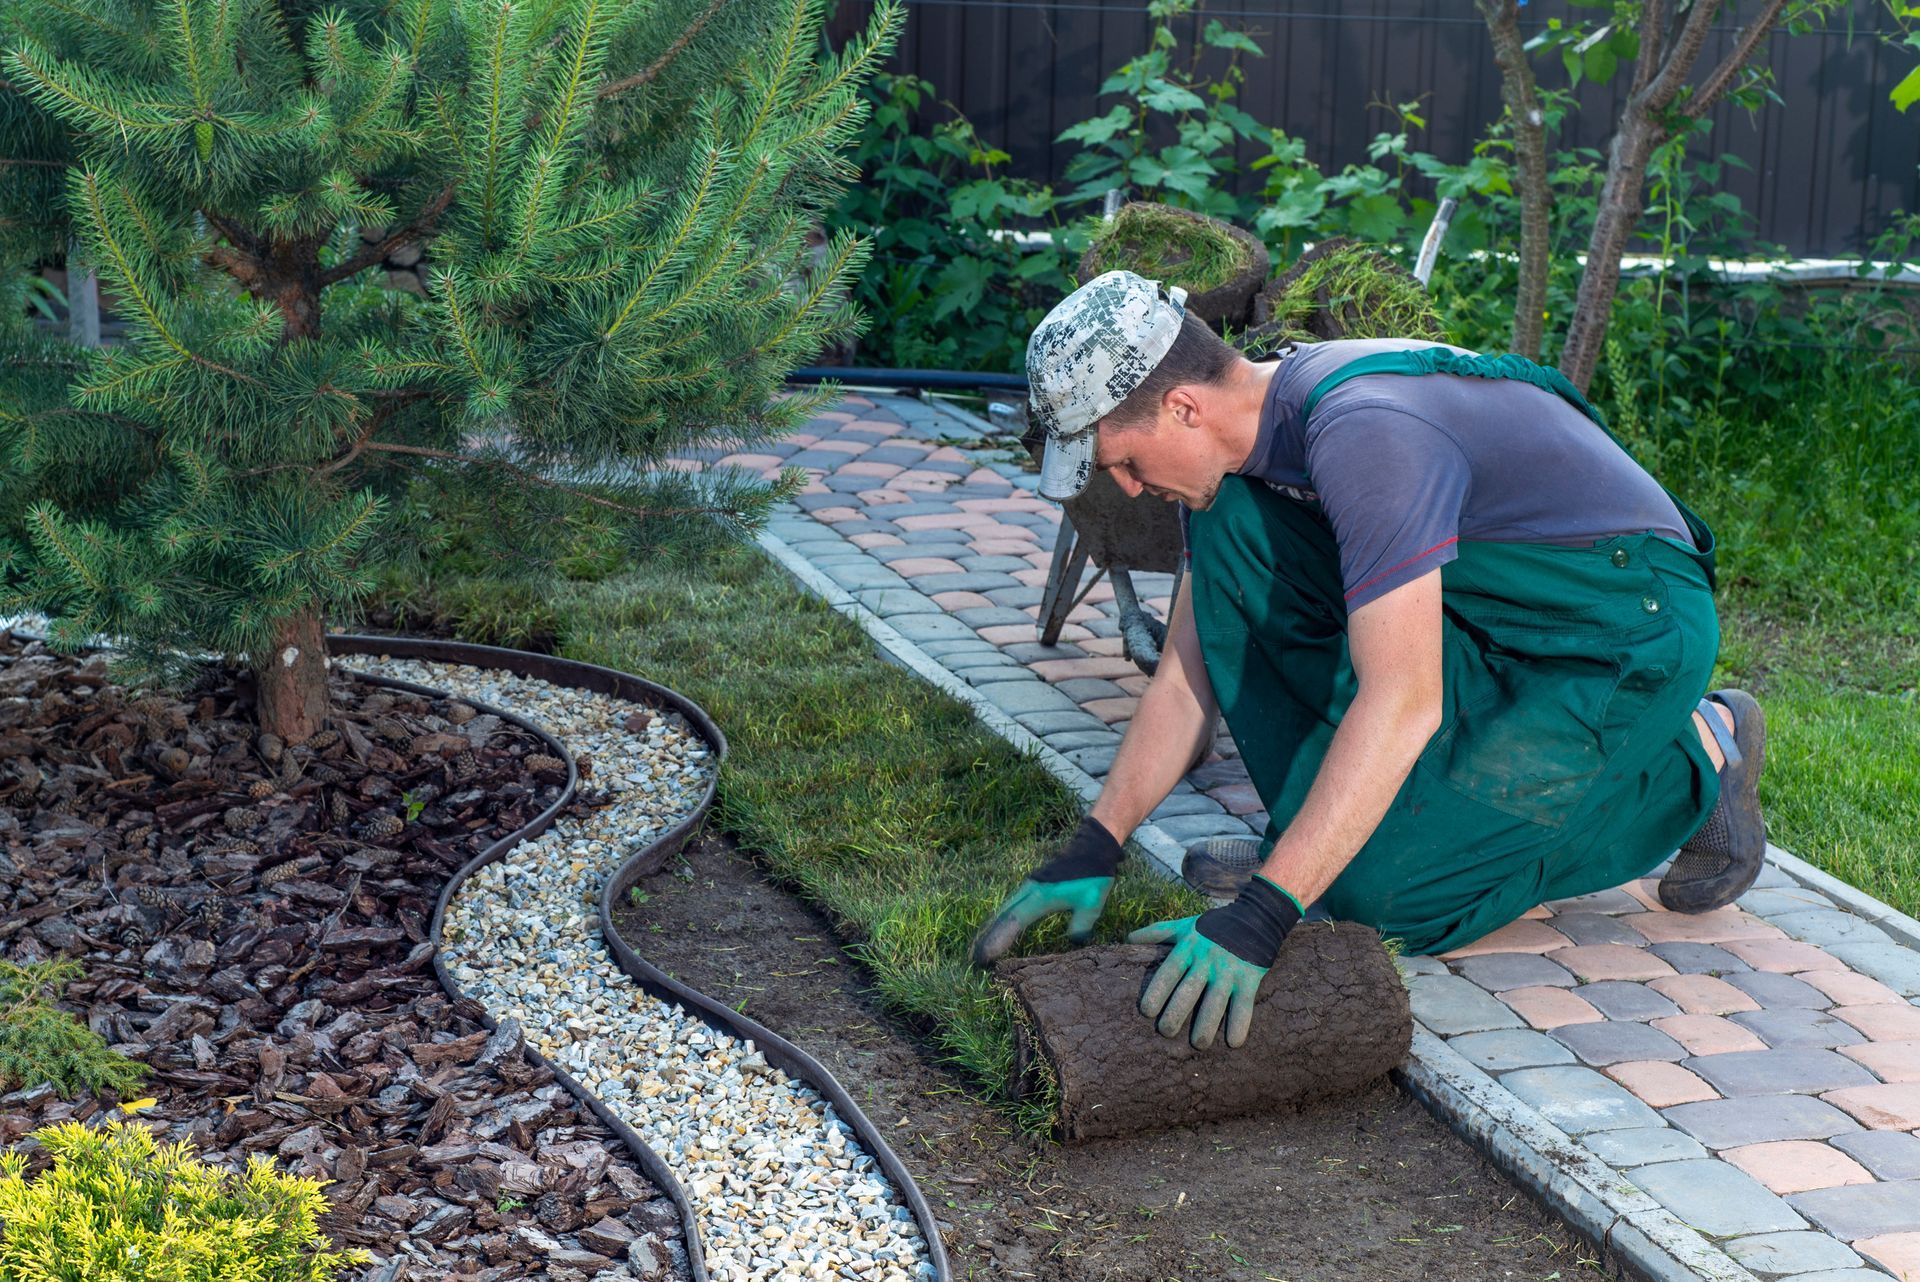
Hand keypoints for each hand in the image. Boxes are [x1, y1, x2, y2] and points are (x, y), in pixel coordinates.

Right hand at [971, 815, 1122, 965]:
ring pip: (1004, 909)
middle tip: (974, 958)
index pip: (1014, 922)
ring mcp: (1029, 886)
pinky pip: (1011, 905)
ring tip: (980, 946)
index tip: (985, 956)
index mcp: (1041, 897)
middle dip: (987, 936)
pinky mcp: (1032, 885)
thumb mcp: (1091, 904)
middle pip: (1002, 916)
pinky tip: (999, 926)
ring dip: (991, 927)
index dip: (998, 940)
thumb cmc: (1093, 876)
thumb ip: (1080, 926)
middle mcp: (1030, 891)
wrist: (1092, 847)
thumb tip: (1071, 944)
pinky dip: (1002, 918)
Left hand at [1128, 874, 1302, 1048]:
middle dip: (1177, 1012)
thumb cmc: (1214, 926)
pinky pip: (1244, 1004)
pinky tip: (1233, 1043)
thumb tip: (1128, 939)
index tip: (1146, 1011)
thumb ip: (1158, 932)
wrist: (1255, 916)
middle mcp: (1207, 959)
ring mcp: (1229, 969)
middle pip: (1189, 989)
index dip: (1158, 990)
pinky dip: (1240, 1023)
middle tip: (1166, 1031)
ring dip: (1207, 1024)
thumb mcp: (1185, 925)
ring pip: (1215, 1001)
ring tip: (1198, 1044)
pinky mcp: (1250, 977)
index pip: (1169, 971)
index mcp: (1189, 947)